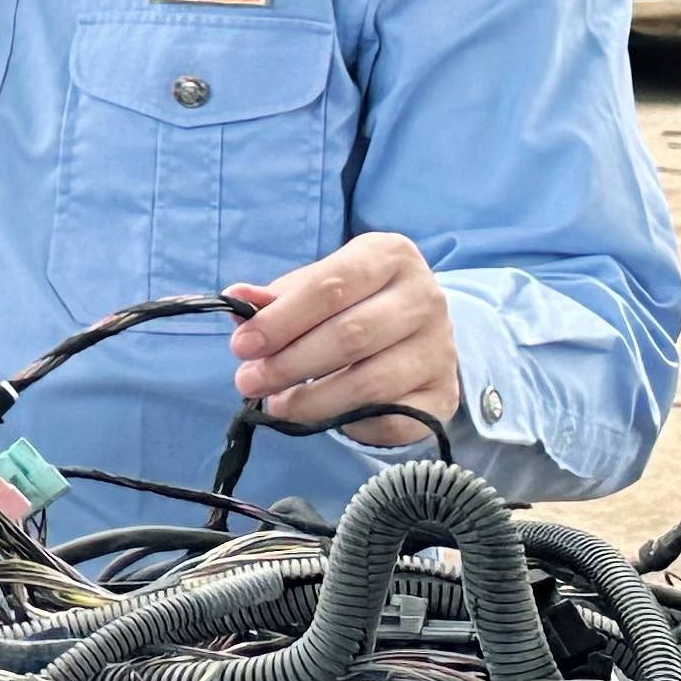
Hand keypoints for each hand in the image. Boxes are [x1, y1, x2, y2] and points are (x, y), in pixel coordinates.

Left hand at [226, 234, 462, 442]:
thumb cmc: (352, 302)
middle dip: (290, 364)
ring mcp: (441, 349)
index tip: (241, 346)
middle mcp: (426, 298)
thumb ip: (277, 297)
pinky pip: (394, 419)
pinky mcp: (445, 395)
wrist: (415, 330)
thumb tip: (236, 298)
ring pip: (371, 383)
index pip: (332, 286)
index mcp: (391, 256)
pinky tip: (323, 418)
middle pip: (351, 336)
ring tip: (277, 404)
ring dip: (313, 400)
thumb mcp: (316, 286)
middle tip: (248, 381)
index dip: (282, 320)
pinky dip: (352, 425)